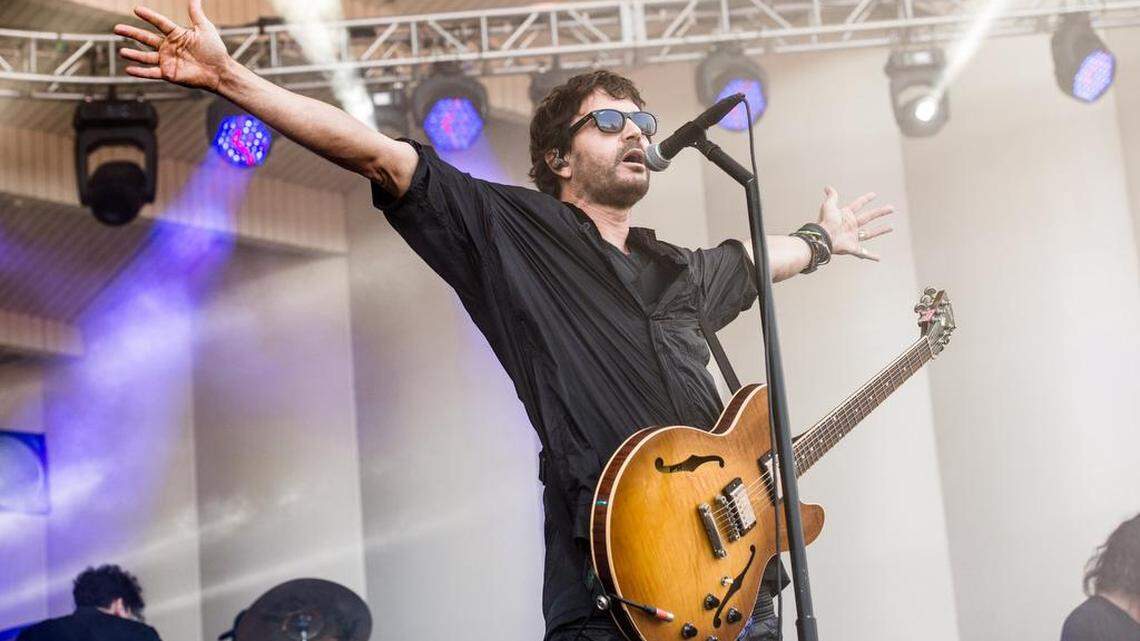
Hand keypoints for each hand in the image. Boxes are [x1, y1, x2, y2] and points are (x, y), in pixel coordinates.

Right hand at [113, 0, 230, 91]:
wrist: (220, 71)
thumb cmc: (214, 50)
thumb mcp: (205, 29)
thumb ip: (196, 14)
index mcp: (176, 34)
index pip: (159, 23)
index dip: (149, 16)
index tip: (136, 9)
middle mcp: (168, 47)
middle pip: (146, 38)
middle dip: (132, 33)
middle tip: (116, 28)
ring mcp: (167, 60)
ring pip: (146, 57)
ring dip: (133, 54)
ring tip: (121, 52)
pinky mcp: (169, 74)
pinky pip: (151, 73)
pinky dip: (140, 72)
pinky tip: (128, 69)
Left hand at [817, 185, 893, 260]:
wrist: (824, 237)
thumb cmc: (825, 222)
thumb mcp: (828, 206)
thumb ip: (831, 196)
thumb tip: (828, 187)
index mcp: (846, 216)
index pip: (858, 205)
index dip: (865, 199)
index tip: (874, 195)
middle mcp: (851, 226)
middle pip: (869, 217)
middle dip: (880, 212)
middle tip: (892, 208)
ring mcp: (852, 237)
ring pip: (870, 233)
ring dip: (881, 230)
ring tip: (891, 227)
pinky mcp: (853, 248)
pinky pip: (864, 253)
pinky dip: (871, 256)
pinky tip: (879, 258)